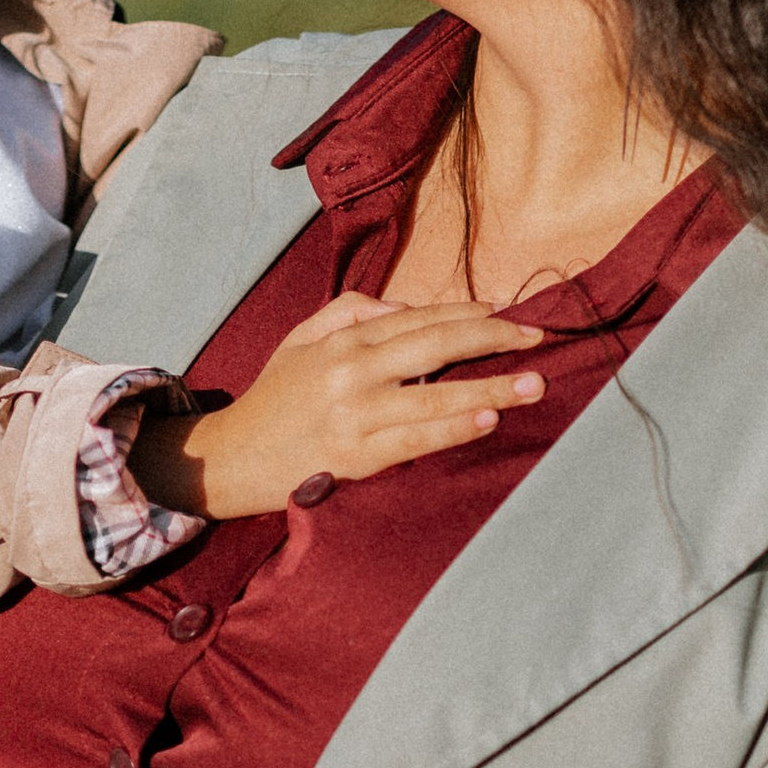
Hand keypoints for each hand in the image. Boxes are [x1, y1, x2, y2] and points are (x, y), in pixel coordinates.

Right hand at [130, 293, 545, 521]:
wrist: (228, 459)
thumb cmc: (273, 399)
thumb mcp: (301, 339)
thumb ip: (350, 311)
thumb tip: (403, 308)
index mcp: (343, 339)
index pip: (419, 318)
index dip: (468, 314)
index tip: (508, 314)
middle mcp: (352, 370)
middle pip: (436, 345)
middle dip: (494, 340)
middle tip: (539, 337)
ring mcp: (355, 414)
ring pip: (435, 395)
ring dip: (492, 387)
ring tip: (534, 383)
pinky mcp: (356, 456)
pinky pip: (416, 439)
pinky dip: (454, 427)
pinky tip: (488, 418)